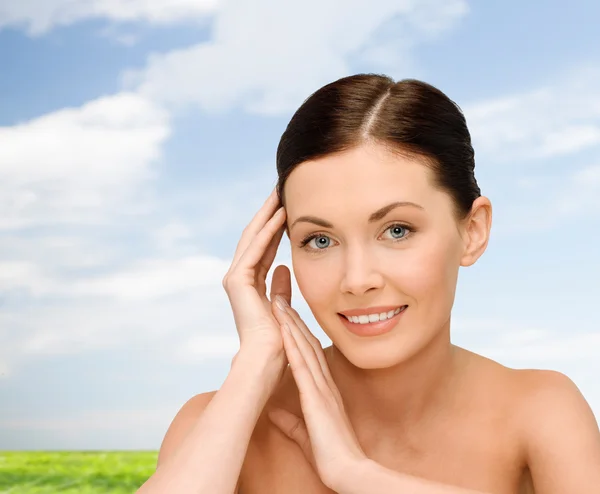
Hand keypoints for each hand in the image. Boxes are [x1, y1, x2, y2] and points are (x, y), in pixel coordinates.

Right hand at [222, 187, 289, 365]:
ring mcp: (236, 279)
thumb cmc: (278, 342)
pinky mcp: (237, 282)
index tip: (288, 207)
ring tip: (280, 192)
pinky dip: (267, 231)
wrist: (266, 362)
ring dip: (267, 214)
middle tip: (281, 190)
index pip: (263, 248)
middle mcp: (240, 279)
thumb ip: (281, 287)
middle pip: (255, 238)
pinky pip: (255, 250)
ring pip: (252, 238)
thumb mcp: (283, 306)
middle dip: (269, 213)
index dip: (275, 227)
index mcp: (250, 285)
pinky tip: (280, 214)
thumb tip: (285, 268)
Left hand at [267, 298, 367, 488]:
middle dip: (292, 320)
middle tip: (280, 297)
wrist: (349, 472)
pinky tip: (283, 329)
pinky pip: (302, 366)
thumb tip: (273, 412)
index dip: (297, 334)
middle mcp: (324, 384)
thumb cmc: (332, 457)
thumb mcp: (305, 435)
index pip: (309, 355)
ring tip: (277, 302)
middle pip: (306, 344)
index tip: (286, 317)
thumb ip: (291, 422)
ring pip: (304, 348)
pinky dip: (292, 345)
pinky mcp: (315, 397)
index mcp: (323, 391)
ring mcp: (321, 388)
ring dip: (290, 325)